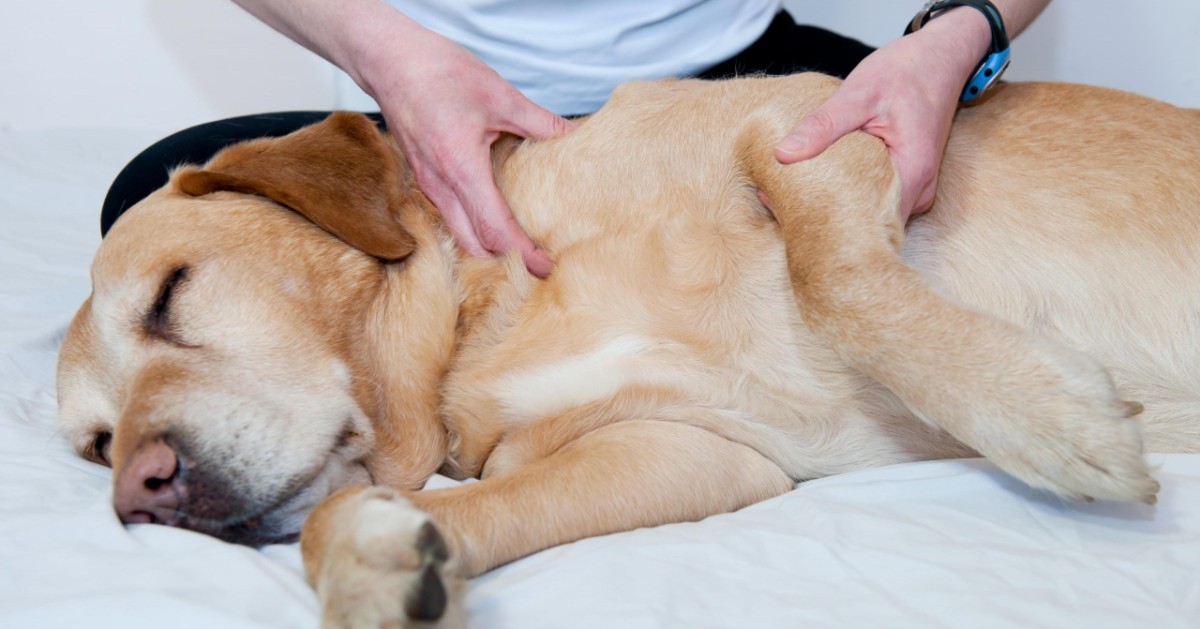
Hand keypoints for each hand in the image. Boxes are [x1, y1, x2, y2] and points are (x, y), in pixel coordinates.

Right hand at [367, 30, 574, 276]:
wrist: (389, 60)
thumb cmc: (438, 72)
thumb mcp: (499, 94)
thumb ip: (540, 122)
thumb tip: (575, 135)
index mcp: (461, 169)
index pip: (495, 230)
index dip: (522, 255)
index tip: (545, 268)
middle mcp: (440, 186)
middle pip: (475, 246)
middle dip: (507, 262)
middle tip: (539, 265)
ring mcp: (428, 186)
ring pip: (459, 235)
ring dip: (489, 249)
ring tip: (521, 250)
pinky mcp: (424, 179)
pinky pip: (450, 218)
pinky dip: (473, 230)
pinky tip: (495, 222)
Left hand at [774, 11, 990, 220]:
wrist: (941, 56)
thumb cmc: (906, 71)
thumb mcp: (858, 93)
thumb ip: (823, 125)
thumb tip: (783, 154)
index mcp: (913, 173)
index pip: (868, 221)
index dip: (829, 221)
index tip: (791, 213)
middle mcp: (918, 189)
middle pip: (867, 222)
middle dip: (825, 215)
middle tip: (778, 203)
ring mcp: (913, 187)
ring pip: (869, 210)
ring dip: (834, 203)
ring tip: (791, 193)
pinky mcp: (905, 179)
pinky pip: (873, 194)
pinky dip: (846, 189)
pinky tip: (817, 181)